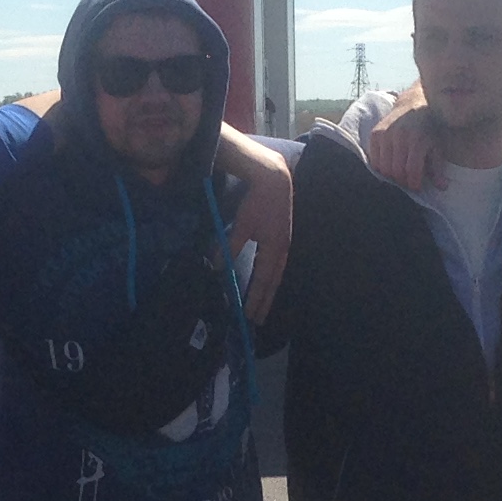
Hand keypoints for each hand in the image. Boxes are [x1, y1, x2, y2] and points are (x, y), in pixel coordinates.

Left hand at [224, 135, 293, 323]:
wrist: (275, 180)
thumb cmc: (257, 202)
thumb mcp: (241, 225)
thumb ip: (229, 247)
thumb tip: (216, 267)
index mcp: (273, 249)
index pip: (263, 281)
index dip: (256, 299)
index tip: (249, 315)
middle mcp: (282, 251)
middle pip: (273, 283)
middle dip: (265, 301)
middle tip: (257, 320)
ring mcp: (284, 245)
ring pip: (276, 275)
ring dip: (268, 292)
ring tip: (262, 306)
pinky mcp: (282, 239)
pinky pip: (277, 266)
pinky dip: (271, 278)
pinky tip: (266, 282)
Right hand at [368, 90, 433, 193]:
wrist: (414, 105)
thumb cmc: (428, 130)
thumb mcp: (437, 147)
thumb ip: (437, 168)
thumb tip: (442, 188)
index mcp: (418, 140)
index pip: (412, 170)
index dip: (413, 183)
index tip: (416, 187)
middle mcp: (400, 136)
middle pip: (396, 171)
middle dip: (402, 181)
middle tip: (407, 181)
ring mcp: (386, 134)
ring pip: (383, 167)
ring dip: (391, 176)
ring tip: (399, 174)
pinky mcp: (375, 133)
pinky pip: (374, 159)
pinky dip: (380, 167)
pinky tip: (389, 165)